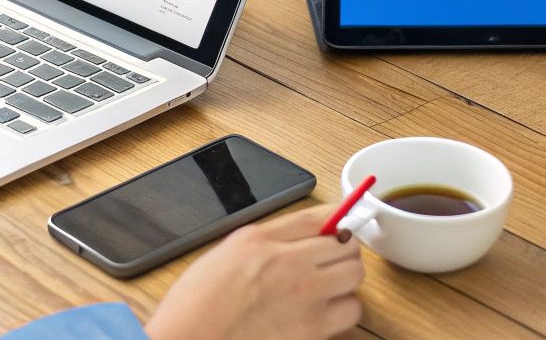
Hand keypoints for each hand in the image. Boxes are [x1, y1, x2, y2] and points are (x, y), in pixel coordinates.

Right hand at [146, 205, 364, 339]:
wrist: (191, 338)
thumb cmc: (199, 301)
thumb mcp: (230, 249)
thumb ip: (270, 237)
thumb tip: (308, 229)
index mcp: (264, 240)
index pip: (320, 218)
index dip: (338, 218)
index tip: (341, 224)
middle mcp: (289, 263)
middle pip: (346, 246)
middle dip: (342, 250)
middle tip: (330, 259)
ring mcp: (305, 297)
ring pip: (354, 277)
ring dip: (345, 280)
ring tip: (327, 287)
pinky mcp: (313, 328)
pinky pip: (350, 312)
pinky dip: (343, 311)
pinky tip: (323, 311)